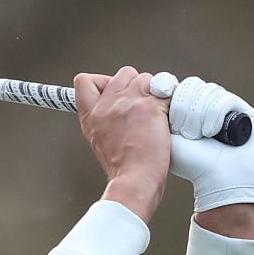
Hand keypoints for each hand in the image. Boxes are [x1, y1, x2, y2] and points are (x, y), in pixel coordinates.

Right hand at [74, 68, 170, 223]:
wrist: (135, 181)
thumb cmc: (123, 169)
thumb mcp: (99, 142)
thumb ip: (103, 120)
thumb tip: (116, 106)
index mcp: (91, 115)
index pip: (84, 81)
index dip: (103, 82)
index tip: (115, 94)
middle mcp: (107, 104)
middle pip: (124, 73)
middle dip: (136, 85)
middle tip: (142, 109)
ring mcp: (128, 103)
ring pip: (146, 78)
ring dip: (154, 93)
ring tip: (155, 117)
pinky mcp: (150, 106)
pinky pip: (165, 90)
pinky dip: (169, 102)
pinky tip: (166, 118)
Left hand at [150, 73, 253, 214]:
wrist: (218, 181)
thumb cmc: (192, 164)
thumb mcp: (166, 136)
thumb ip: (159, 110)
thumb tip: (159, 84)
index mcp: (190, 110)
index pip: (181, 87)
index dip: (176, 99)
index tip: (174, 123)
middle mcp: (209, 106)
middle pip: (193, 85)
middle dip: (186, 109)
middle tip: (188, 134)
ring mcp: (227, 108)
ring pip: (208, 91)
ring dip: (200, 115)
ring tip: (202, 136)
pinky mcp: (244, 111)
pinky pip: (225, 98)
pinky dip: (215, 115)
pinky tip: (213, 133)